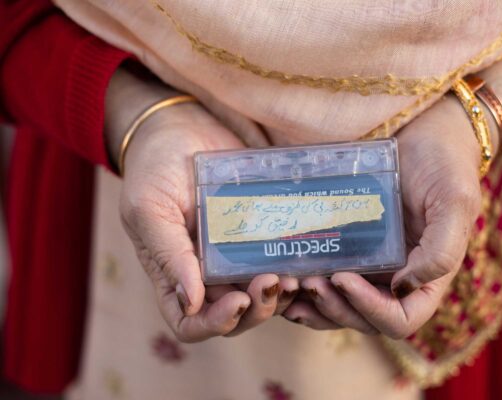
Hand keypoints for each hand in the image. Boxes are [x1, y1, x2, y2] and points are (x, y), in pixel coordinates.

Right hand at [105, 69, 298, 341]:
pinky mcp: (261, 234)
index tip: (236, 302)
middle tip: (273, 282)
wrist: (184, 124)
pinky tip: (308, 260)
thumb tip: (191, 302)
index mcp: (173, 274)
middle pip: (236, 316)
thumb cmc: (155, 166)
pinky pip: (280, 261)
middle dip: (257, 309)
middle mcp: (207, 273)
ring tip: (295, 275)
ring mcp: (237, 255)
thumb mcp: (148, 207)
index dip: (214, 324)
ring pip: (263, 295)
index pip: (191, 323)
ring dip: (281, 294)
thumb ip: (167, 254)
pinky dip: (294, 269)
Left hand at [284, 96, 482, 337]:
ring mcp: (372, 263)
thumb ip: (440, 250)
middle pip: (364, 318)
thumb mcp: (453, 202)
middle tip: (308, 282)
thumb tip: (402, 288)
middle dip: (335, 307)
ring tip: (290, 283)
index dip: (370, 310)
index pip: (401, 318)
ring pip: (341, 305)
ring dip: (315, 304)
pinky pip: (328, 277)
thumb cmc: (445, 164)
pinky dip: (307, 286)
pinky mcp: (350, 245)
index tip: (344, 278)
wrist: (424, 130)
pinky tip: (285, 276)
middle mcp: (398, 277)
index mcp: (428, 276)